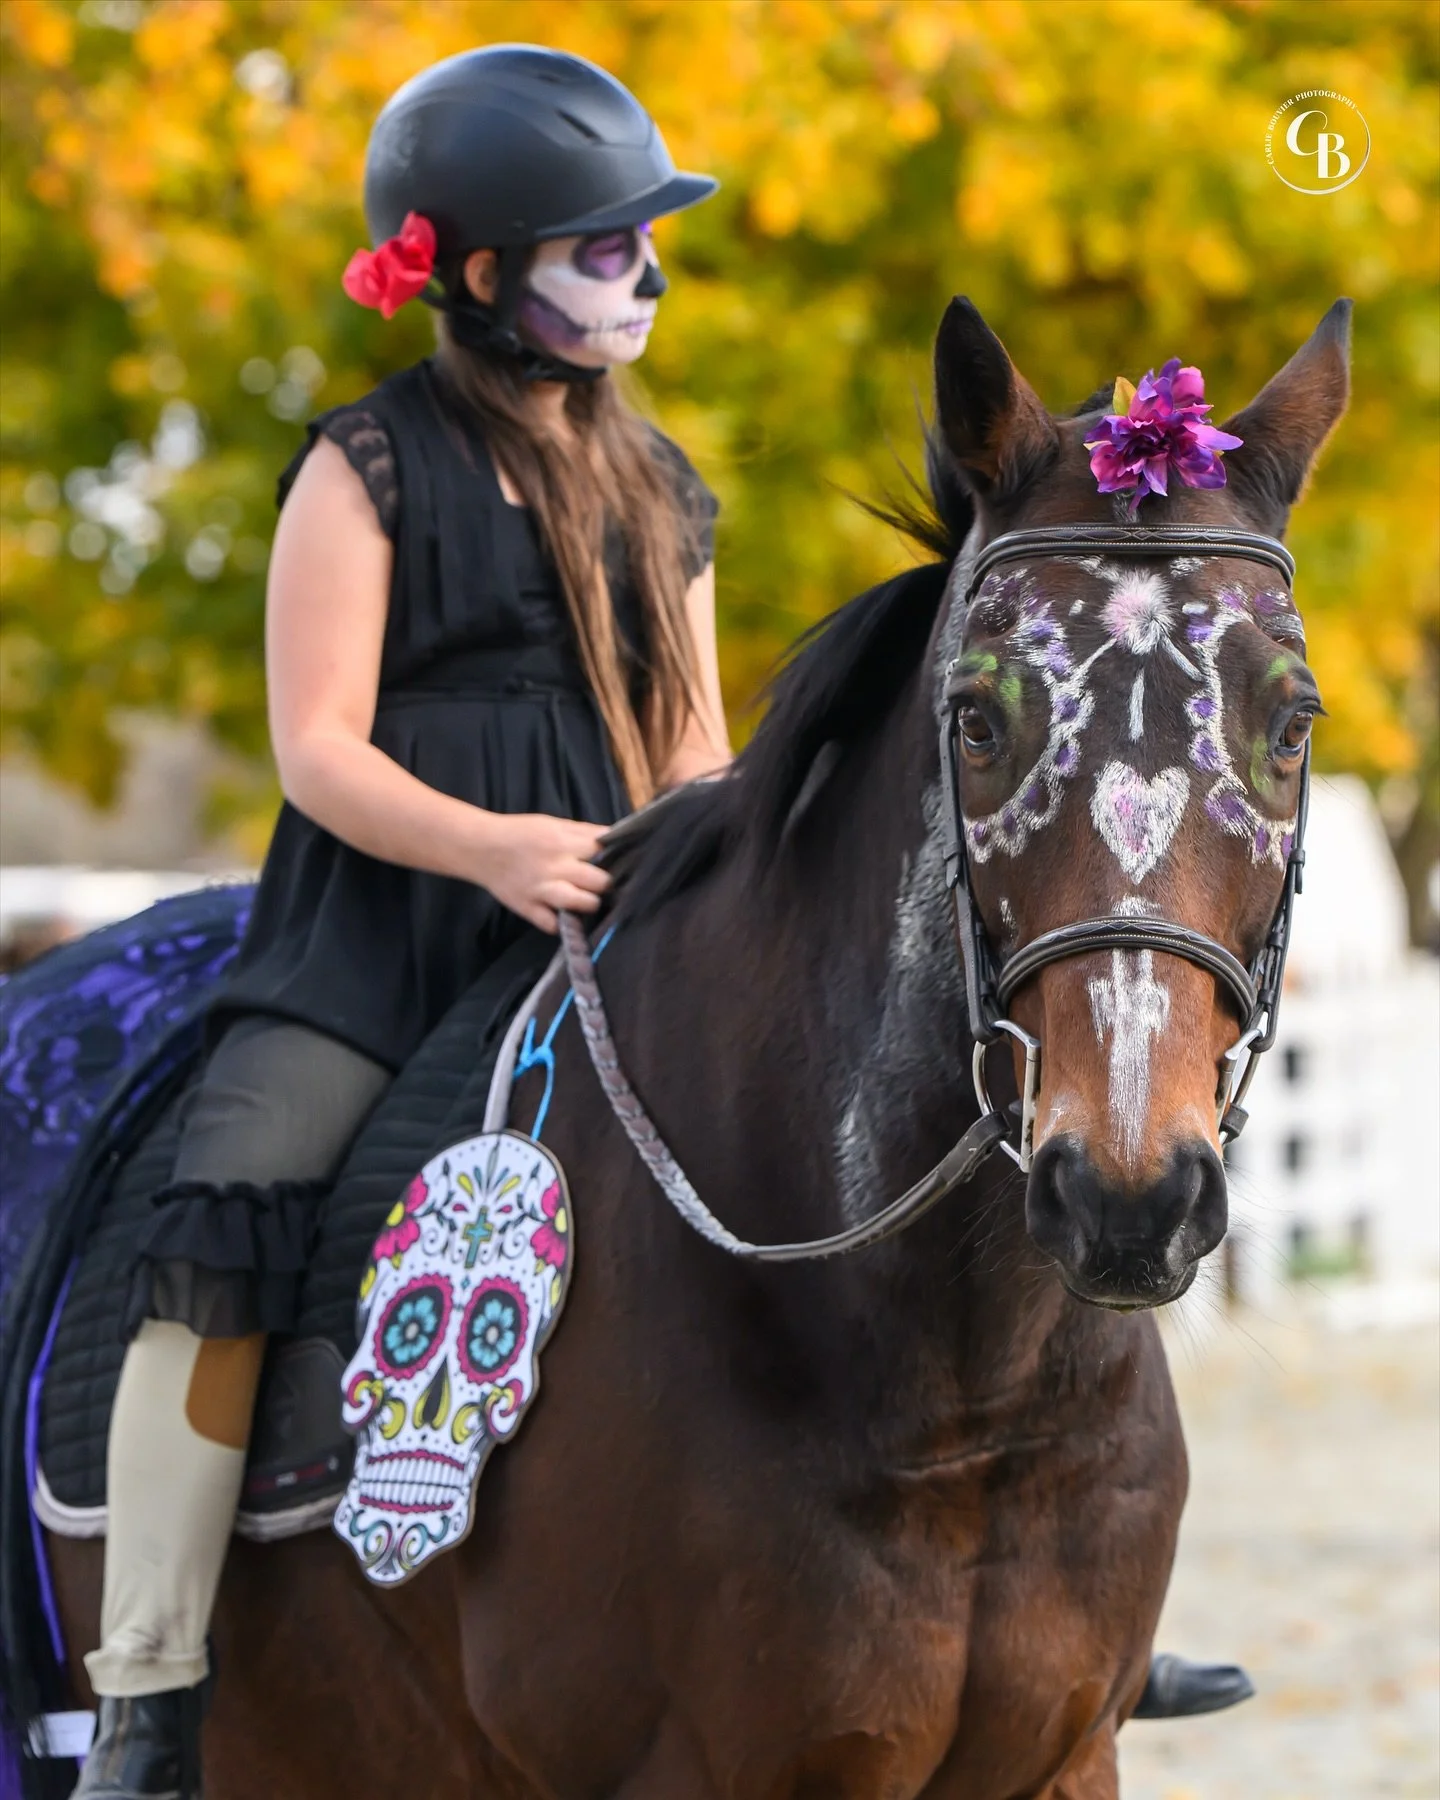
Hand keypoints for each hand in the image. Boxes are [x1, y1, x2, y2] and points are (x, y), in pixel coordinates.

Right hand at [474, 813, 610, 933]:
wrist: (480, 848)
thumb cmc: (520, 833)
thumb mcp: (553, 824)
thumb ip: (582, 833)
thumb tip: (613, 838)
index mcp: (562, 842)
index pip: (602, 851)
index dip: (615, 856)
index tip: (619, 862)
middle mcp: (555, 867)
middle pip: (599, 880)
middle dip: (606, 883)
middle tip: (604, 884)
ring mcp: (541, 890)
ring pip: (580, 903)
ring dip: (590, 903)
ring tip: (589, 900)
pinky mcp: (528, 908)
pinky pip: (551, 924)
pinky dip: (561, 923)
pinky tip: (565, 917)